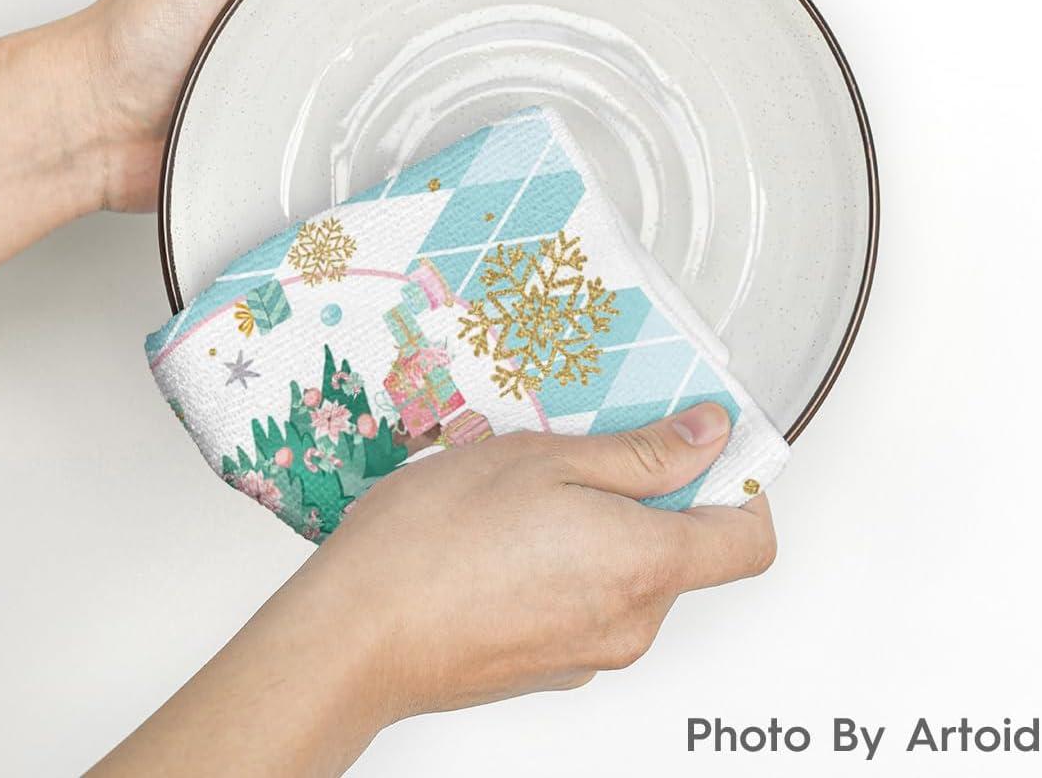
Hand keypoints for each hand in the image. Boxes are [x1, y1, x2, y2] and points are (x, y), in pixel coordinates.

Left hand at [78, 0, 441, 211]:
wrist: (98, 124)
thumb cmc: (142, 26)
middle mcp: (298, 4)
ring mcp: (301, 65)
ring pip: (381, 56)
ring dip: (404, 59)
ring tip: (440, 53)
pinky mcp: (300, 122)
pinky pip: (356, 115)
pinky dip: (376, 113)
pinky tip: (395, 111)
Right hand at [93, 402, 776, 775]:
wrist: (356, 634)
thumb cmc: (437, 541)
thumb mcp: (543, 461)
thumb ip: (639, 455)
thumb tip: (707, 437)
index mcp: (644, 564)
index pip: (748, 539)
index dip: (741, 486)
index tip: (707, 448)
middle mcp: (630, 624)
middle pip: (682, 553)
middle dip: (649, 498)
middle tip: (582, 453)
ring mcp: (589, 653)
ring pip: (626, 576)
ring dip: (598, 530)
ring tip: (526, 494)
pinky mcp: (549, 667)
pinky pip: (584, 605)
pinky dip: (565, 567)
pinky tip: (503, 539)